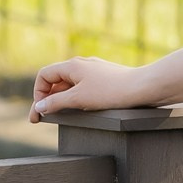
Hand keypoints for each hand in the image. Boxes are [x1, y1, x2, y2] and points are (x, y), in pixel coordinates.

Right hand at [31, 57, 156, 122]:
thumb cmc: (111, 91)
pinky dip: (76, 98)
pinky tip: (80, 110)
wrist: (144, 87)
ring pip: (70, 84)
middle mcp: (82, 65)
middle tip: (44, 118)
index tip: (40, 111)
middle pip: (56, 80)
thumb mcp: (79, 99)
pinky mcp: (104, 78)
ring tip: (60, 115)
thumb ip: (56, 102)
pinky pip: (83, 87)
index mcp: (72, 65)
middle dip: (47, 98)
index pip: (44, 75)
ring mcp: (94, 71)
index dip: (38, 93)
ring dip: (61, 99)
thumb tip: (39, 107)